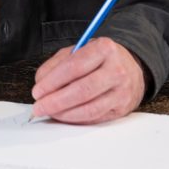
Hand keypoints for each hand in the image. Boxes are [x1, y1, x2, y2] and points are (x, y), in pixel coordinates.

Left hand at [30, 38, 145, 123]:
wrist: (131, 69)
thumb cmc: (101, 59)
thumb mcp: (79, 50)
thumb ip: (57, 64)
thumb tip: (41, 82)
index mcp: (104, 49)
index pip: (74, 67)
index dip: (52, 82)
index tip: (37, 91)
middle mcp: (116, 70)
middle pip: (81, 90)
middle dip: (55, 102)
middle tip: (39, 106)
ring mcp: (122, 91)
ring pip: (89, 109)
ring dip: (64, 114)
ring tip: (49, 112)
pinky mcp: (122, 109)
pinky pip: (95, 118)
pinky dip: (76, 119)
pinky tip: (64, 116)